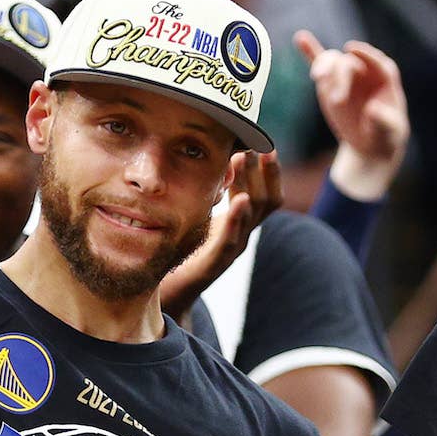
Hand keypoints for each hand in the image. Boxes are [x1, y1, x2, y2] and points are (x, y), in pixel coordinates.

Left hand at [159, 149, 281, 316]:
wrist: (166, 291)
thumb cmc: (179, 246)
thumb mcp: (197, 210)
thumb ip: (207, 187)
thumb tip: (212, 153)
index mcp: (239, 221)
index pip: (266, 193)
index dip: (270, 171)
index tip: (265, 145)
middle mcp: (241, 234)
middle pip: (264, 200)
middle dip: (263, 171)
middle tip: (257, 145)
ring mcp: (230, 249)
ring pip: (251, 215)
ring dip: (249, 183)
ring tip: (244, 158)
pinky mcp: (213, 263)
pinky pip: (231, 240)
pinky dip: (237, 219)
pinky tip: (239, 200)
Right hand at [297, 31, 408, 200]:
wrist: (368, 143)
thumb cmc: (384, 134)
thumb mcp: (388, 131)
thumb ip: (383, 120)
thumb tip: (373, 109)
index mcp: (384, 77)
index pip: (377, 62)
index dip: (365, 54)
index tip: (351, 49)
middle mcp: (364, 70)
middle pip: (349, 64)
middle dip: (341, 78)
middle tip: (337, 101)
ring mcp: (346, 74)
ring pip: (332, 63)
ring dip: (323, 68)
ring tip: (317, 78)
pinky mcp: (330, 82)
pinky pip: (320, 63)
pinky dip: (310, 51)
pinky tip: (300, 38)